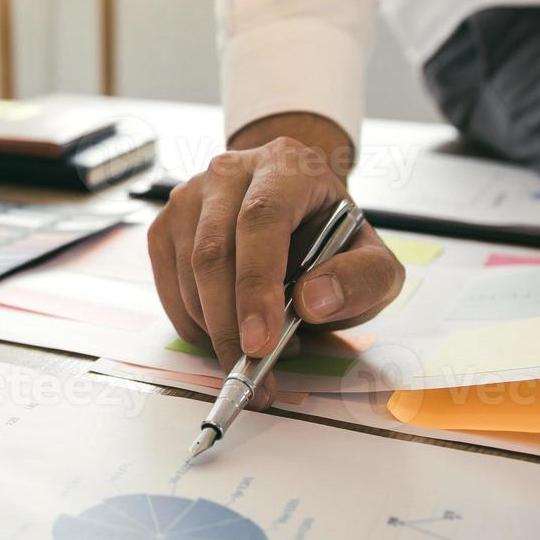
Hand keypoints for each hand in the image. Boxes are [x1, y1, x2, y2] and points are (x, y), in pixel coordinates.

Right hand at [146, 114, 404, 407]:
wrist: (298, 212)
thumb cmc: (332, 238)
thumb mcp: (372, 262)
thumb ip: (360, 280)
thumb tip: (312, 302)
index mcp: (285, 167)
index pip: (261, 220)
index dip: (257, 284)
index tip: (261, 342)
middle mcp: (229, 172)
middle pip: (214, 251)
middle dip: (229, 323)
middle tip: (252, 371)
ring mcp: (190, 197)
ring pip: (187, 274)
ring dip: (215, 328)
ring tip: (257, 350)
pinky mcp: (166, 226)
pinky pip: (170, 287)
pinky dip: (195, 324)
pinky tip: (227, 333)